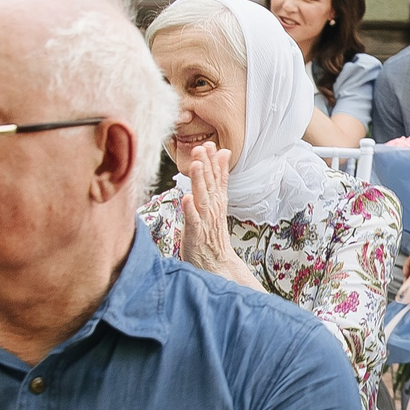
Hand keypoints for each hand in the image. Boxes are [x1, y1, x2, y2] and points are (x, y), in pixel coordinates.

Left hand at [178, 143, 249, 281]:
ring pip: (202, 198)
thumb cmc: (212, 234)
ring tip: (197, 166)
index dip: (214, 162)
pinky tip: (186, 198)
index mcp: (217, 202)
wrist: (217, 264)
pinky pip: (193, 221)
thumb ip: (218, 179)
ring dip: (200, 182)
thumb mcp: (217, 203)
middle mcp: (212, 209)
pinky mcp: (196, 234)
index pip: (218, 178)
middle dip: (206, 165)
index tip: (211, 145)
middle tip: (202, 148)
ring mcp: (205, 221)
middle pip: (210, 184)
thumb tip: (224, 154)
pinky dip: (190, 210)